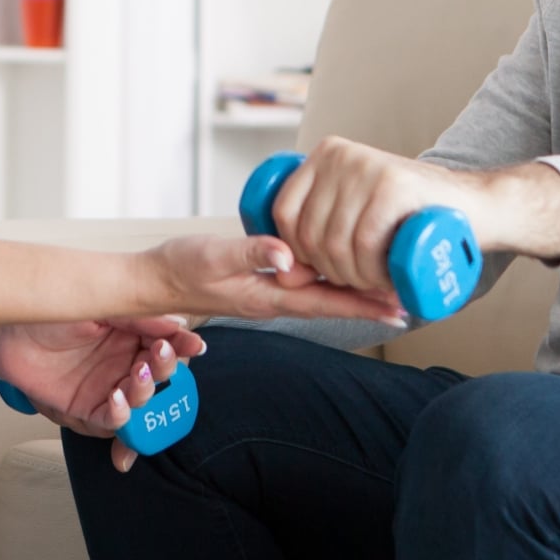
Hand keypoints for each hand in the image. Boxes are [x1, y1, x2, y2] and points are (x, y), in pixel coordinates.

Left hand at [0, 318, 205, 474]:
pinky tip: (117, 400)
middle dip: (164, 370)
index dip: (181, 347)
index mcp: (133, 336)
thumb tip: (178, 324)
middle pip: (159, 377)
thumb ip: (139, 318)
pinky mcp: (86, 409)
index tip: (193, 345)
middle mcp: (124, 364)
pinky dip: (119, 415)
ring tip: (134, 377)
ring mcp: (107, 387)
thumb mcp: (101, 307)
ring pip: (140, 401)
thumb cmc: (51, 312)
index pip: (166, 345)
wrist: (7, 329)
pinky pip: (111, 421)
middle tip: (157, 357)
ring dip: (143, 393)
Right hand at [149, 232, 406, 326]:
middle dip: (369, 305)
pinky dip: (328, 284)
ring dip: (353, 296)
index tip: (397, 308)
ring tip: (385, 291)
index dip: (363, 306)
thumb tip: (289, 255)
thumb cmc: (180, 266)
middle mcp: (273, 300)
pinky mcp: (260, 284)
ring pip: (320, 297)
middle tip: (407, 302)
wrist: (153, 280)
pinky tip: (339, 275)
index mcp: (268, 295)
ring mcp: (267, 294)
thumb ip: (250, 252)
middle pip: (331, 304)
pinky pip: (304, 288)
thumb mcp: (213, 255)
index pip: (326, 303)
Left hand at [269, 135, 486, 297]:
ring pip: (335, 244)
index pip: (284, 211)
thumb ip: (320, 234)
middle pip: (309, 232)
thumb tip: (282, 276)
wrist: (477, 205)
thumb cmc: (414, 217)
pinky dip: (372, 273)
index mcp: (326, 153)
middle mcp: (341, 154)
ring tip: (377, 283)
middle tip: (362, 282)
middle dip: (331, 272)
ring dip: (354, 278)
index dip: (297, 252)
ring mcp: (367, 167)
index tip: (325, 271)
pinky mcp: (393, 187)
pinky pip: (363, 244)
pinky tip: (386, 280)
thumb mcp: (359, 214)